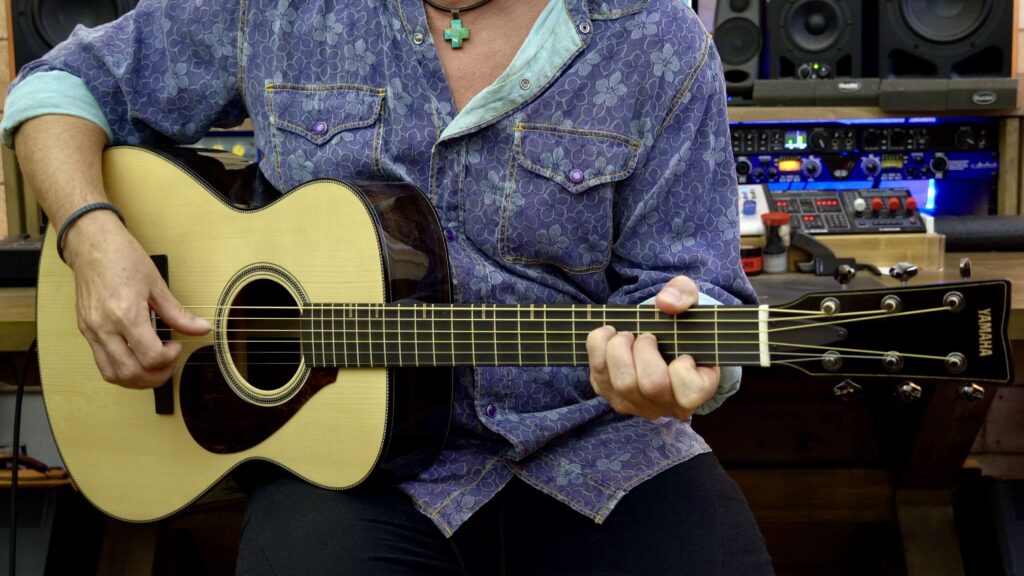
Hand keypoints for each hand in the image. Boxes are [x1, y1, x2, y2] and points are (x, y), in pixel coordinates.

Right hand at [64, 212, 210, 388]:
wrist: (91, 244)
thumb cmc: (123, 258)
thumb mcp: (157, 284)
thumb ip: (178, 313)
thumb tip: (202, 328)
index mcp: (125, 314)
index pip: (150, 356)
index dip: (170, 358)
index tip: (176, 346)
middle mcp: (105, 327)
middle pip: (130, 372)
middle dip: (156, 376)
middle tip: (169, 363)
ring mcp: (92, 331)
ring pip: (112, 374)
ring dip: (137, 379)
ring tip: (154, 366)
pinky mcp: (85, 331)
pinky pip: (101, 363)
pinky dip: (121, 369)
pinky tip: (137, 359)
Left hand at [586, 275, 720, 419]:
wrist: (657, 336)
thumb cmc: (678, 323)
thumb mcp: (689, 300)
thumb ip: (683, 294)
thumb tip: (666, 303)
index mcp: (696, 389)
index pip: (691, 391)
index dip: (682, 367)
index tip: (682, 353)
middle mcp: (668, 405)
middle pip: (651, 385)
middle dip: (643, 349)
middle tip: (645, 335)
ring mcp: (639, 405)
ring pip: (623, 385)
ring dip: (618, 349)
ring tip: (624, 335)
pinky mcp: (613, 398)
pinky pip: (599, 379)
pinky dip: (598, 351)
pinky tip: (608, 337)